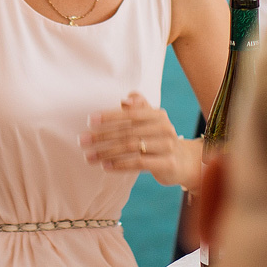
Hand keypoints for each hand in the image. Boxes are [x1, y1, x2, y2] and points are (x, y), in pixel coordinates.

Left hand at [80, 92, 198, 187]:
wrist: (183, 162)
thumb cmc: (159, 138)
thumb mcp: (151, 120)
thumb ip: (138, 106)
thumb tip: (124, 100)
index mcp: (157, 114)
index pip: (131, 113)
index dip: (109, 116)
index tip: (90, 120)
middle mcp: (164, 128)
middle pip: (128, 131)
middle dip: (102, 136)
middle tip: (82, 141)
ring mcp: (167, 146)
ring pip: (131, 147)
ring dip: (107, 152)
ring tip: (89, 156)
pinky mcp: (167, 164)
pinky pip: (139, 163)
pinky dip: (120, 164)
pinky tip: (105, 166)